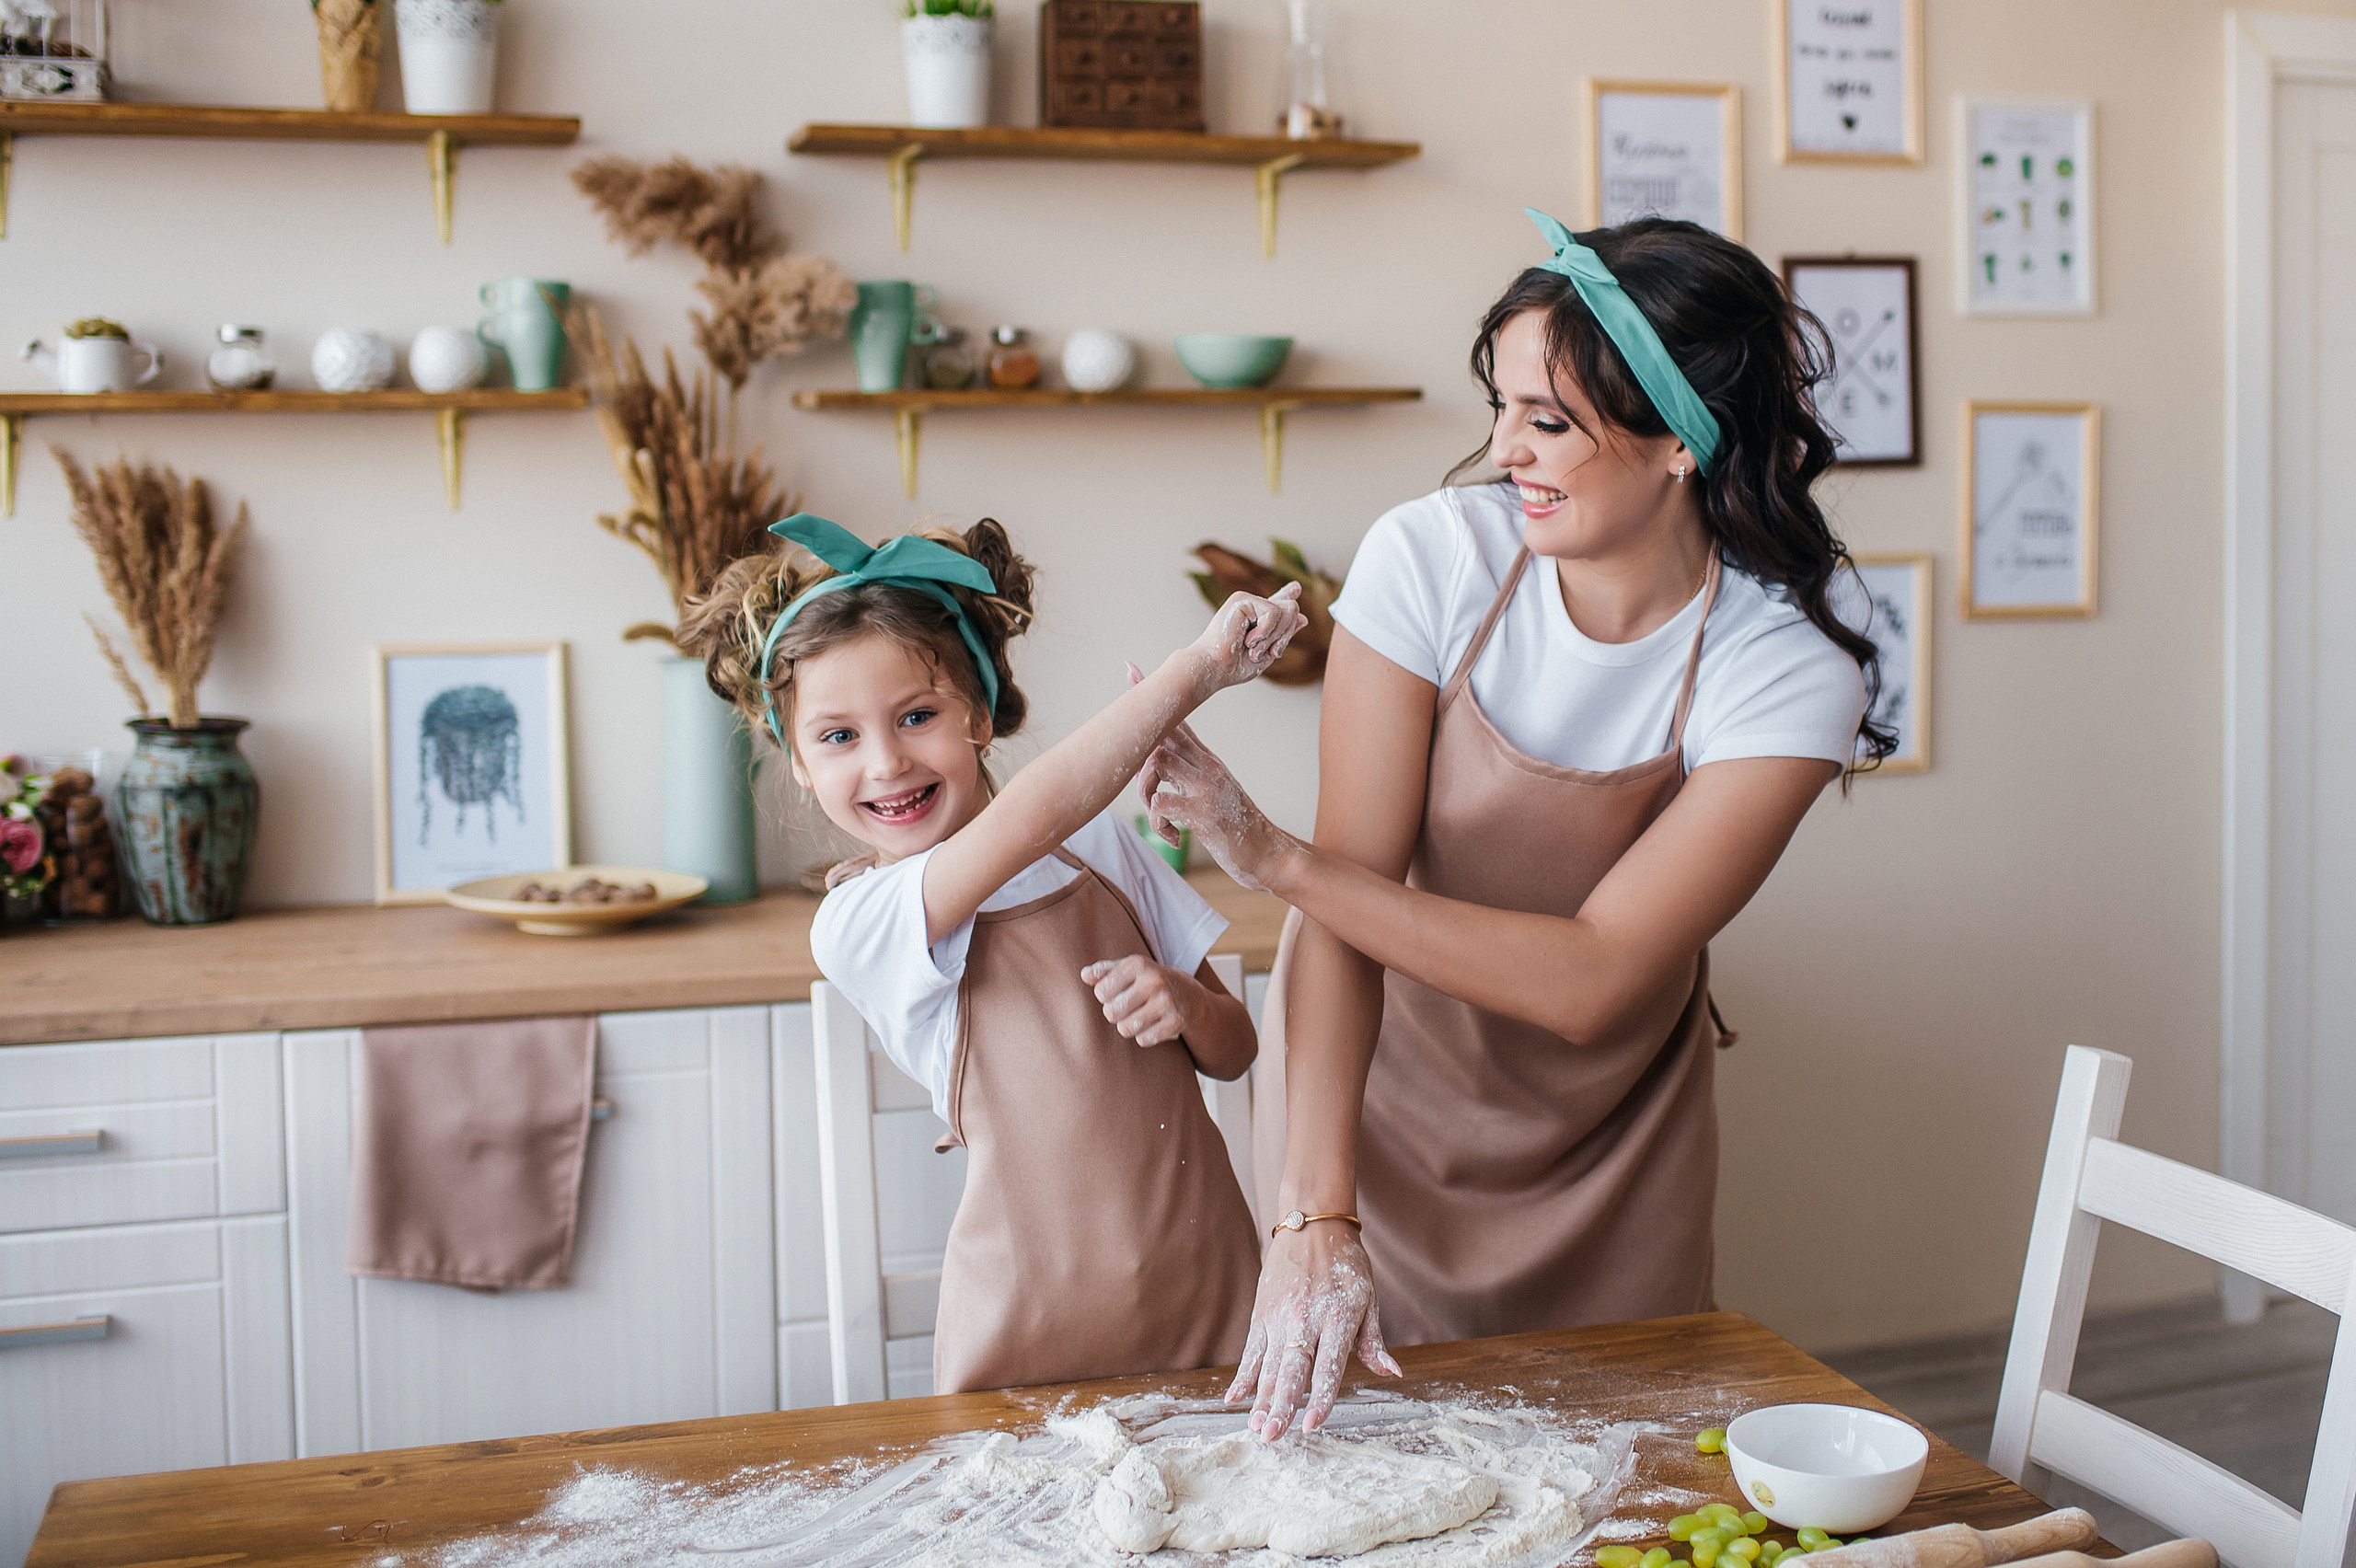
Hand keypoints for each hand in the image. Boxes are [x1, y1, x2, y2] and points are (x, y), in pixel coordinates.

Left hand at [1079, 954, 1193, 1046]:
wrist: (1190, 996)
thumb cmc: (1150, 981)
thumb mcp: (1129, 970)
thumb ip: (1104, 971)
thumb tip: (1084, 975)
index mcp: (1137, 964)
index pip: (1101, 992)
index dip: (1106, 997)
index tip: (1118, 993)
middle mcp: (1153, 980)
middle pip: (1111, 1013)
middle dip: (1116, 1014)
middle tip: (1129, 1007)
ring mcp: (1167, 1001)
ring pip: (1126, 1028)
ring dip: (1129, 1026)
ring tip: (1140, 1016)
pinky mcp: (1176, 1022)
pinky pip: (1143, 1039)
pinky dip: (1145, 1036)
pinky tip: (1154, 1025)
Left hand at [1137, 719, 1292, 893]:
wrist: (1268, 853)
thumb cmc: (1237, 826)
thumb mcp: (1216, 791)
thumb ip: (1191, 773)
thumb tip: (1159, 764)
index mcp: (1208, 760)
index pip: (1177, 723)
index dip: (1152, 708)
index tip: (1132, 687)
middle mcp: (1207, 768)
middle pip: (1162, 734)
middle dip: (1136, 751)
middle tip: (1136, 782)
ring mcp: (1205, 789)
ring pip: (1157, 762)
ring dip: (1144, 790)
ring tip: (1154, 813)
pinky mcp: (1202, 814)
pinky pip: (1160, 804)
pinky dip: (1156, 823)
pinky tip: (1173, 838)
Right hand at [1188, 582, 1305, 690]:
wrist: (1213, 668)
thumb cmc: (1234, 666)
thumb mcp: (1267, 653)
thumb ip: (1284, 635)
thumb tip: (1304, 617)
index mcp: (1257, 620)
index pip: (1276, 604)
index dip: (1286, 595)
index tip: (1296, 588)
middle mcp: (1252, 607)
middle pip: (1292, 609)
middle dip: (1285, 635)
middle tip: (1269, 652)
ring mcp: (1247, 601)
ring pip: (1287, 610)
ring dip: (1274, 636)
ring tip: (1253, 648)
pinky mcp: (1242, 599)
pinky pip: (1273, 612)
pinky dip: (1266, 631)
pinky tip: (1248, 640)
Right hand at [1226, 1222, 1400, 1439]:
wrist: (1311, 1224)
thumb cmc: (1346, 1265)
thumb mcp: (1368, 1299)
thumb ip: (1373, 1341)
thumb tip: (1391, 1373)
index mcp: (1337, 1318)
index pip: (1328, 1367)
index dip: (1320, 1398)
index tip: (1312, 1425)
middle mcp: (1305, 1319)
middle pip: (1291, 1370)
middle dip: (1281, 1406)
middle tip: (1272, 1438)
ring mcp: (1279, 1317)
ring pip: (1267, 1365)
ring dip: (1260, 1398)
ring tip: (1256, 1427)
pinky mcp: (1261, 1314)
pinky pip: (1251, 1350)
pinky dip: (1243, 1375)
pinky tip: (1235, 1398)